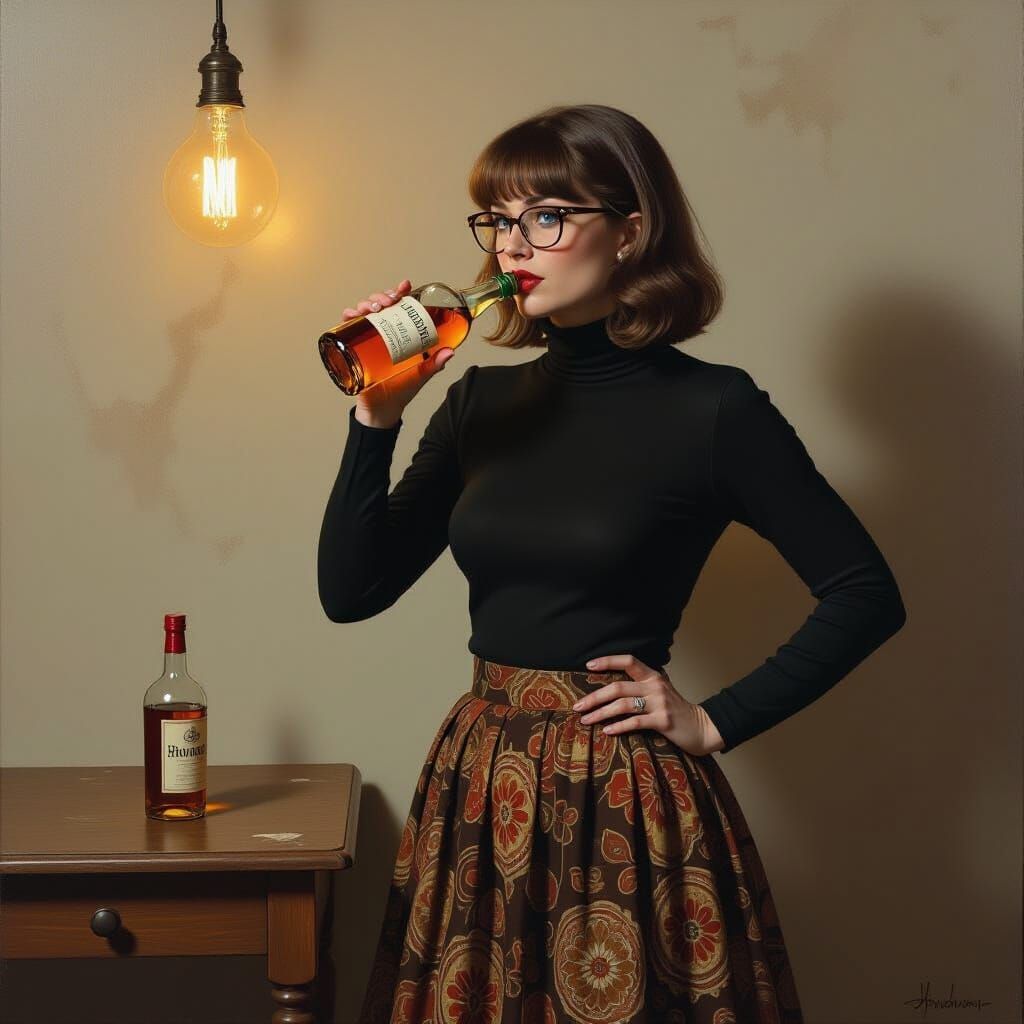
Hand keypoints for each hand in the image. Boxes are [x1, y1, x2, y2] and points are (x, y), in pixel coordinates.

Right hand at [342, 279, 455, 425]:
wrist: (381, 411)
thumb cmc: (400, 392)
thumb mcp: (420, 375)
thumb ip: (434, 365)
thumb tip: (451, 351)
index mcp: (399, 334)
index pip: (399, 307)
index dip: (401, 293)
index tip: (405, 286)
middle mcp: (382, 333)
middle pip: (380, 304)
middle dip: (382, 296)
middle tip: (388, 301)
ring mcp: (366, 339)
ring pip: (363, 311)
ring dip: (366, 303)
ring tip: (373, 308)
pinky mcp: (351, 348)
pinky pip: (346, 328)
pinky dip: (348, 317)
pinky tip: (352, 315)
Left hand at [572, 654, 723, 755]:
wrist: (702, 728)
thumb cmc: (676, 710)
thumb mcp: (660, 691)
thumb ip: (641, 685)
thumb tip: (610, 688)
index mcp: (653, 676)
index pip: (628, 661)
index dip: (608, 661)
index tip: (588, 665)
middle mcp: (655, 686)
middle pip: (618, 687)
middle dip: (594, 697)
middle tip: (577, 706)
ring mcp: (660, 703)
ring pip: (623, 705)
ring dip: (600, 713)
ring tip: (586, 720)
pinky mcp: (663, 721)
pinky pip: (635, 722)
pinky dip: (618, 726)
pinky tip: (607, 730)